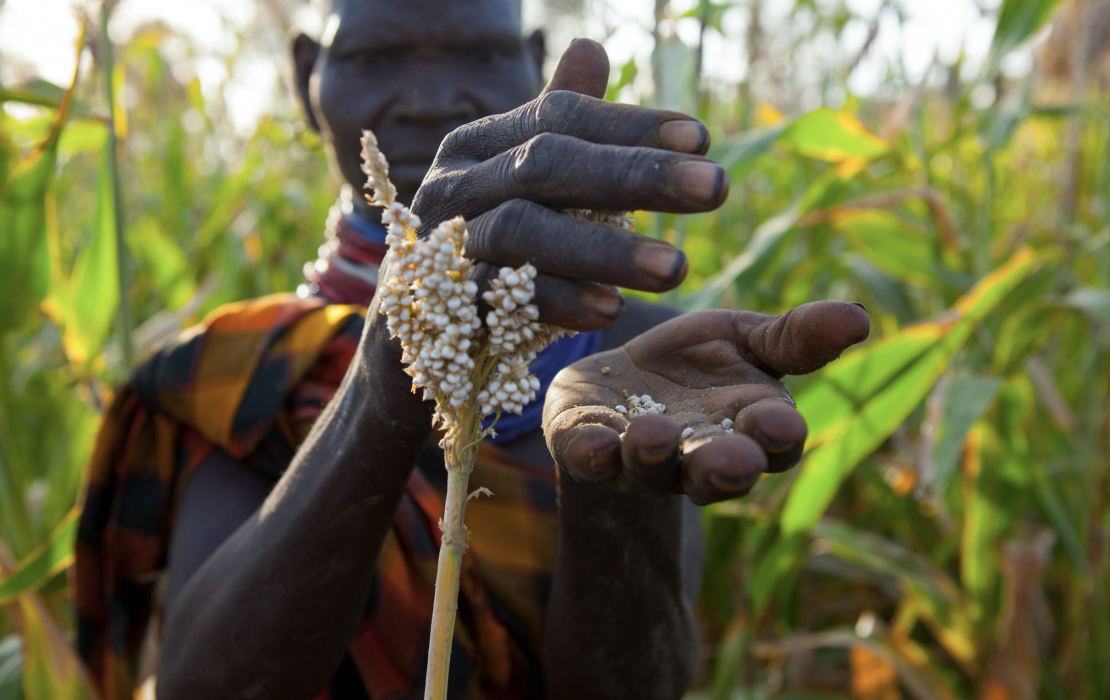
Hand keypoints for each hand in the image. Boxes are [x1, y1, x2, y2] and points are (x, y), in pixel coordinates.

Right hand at [407, 39, 728, 332]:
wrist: (420, 339)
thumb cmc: (491, 254)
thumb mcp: (526, 187)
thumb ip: (559, 128)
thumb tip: (593, 47)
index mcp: (480, 145)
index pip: (558, 117)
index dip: (630, 125)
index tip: (703, 139)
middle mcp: (454, 184)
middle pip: (545, 164)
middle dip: (635, 175)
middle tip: (716, 188)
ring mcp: (441, 245)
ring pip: (523, 230)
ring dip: (604, 248)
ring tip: (678, 266)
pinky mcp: (439, 307)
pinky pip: (499, 298)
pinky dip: (558, 301)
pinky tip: (611, 310)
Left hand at [542, 301, 870, 504]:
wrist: (618, 379)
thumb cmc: (694, 362)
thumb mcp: (744, 337)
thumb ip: (794, 337)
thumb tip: (860, 317)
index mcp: (746, 427)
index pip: (771, 442)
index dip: (777, 436)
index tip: (782, 425)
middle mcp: (696, 457)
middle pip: (715, 474)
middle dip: (724, 469)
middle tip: (734, 463)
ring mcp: (639, 462)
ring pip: (650, 471)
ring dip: (654, 458)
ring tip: (654, 436)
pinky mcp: (587, 450)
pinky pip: (589, 460)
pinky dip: (592, 454)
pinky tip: (593, 443)